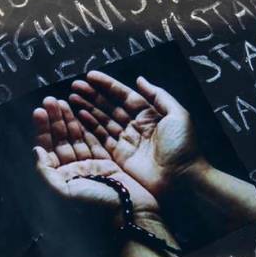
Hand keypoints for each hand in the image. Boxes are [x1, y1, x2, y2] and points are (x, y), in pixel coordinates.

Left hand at [32, 96, 158, 222]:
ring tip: (63, 101)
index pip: (48, 149)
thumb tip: (35, 151)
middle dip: (55, 119)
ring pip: (76, 137)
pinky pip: (93, 140)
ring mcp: (89, 165)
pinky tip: (81, 112)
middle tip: (50, 100)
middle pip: (61, 140)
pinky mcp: (105, 162)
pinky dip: (87, 126)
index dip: (43, 129)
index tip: (40, 111)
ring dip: (69, 119)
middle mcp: (73, 170)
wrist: (128, 209)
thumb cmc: (97, 202)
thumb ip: (46, 172)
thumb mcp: (64, 191)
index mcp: (61, 178)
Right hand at [69, 71, 205, 197]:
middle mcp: (135, 126)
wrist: (183, 180)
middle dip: (93, 96)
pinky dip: (89, 128)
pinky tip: (78, 116)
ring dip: (87, 109)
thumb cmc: (183, 146)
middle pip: (110, 107)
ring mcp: (126, 142)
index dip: (107, 85)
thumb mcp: (177, 115)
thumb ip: (158, 95)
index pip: (124, 95)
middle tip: (75, 85)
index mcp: (149, 114)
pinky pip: (101, 139)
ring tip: (72, 97)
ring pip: (103, 121)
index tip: (90, 76)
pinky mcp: (119, 157)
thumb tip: (139, 79)